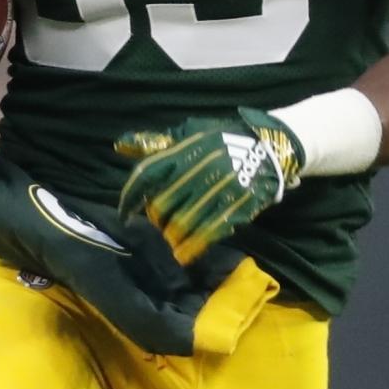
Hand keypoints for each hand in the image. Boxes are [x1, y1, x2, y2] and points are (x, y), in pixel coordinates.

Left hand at [112, 108, 300, 264]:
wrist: (269, 146)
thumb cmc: (223, 139)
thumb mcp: (189, 133)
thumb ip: (155, 143)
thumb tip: (119, 146)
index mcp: (182, 152)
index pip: (146, 176)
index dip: (130, 198)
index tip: (124, 214)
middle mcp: (197, 171)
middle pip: (161, 206)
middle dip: (155, 221)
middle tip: (156, 226)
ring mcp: (217, 191)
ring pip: (182, 223)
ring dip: (171, 237)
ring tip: (170, 241)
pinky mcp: (235, 207)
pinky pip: (208, 233)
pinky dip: (192, 248)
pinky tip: (184, 255)